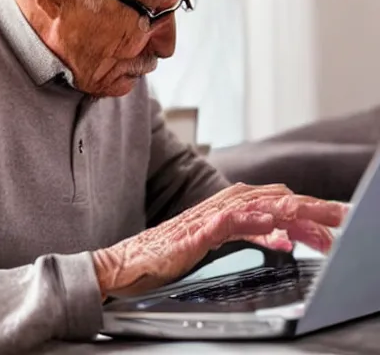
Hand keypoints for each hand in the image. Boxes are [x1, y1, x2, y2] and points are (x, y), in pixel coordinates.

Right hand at [92, 183, 346, 297]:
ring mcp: (201, 221)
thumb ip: (243, 233)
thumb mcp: (211, 242)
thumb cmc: (163, 255)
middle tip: (339, 217)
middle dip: (306, 206)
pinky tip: (269, 227)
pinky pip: (222, 226)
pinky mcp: (189, 237)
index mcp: (221, 210)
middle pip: (266, 198)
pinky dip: (247, 223)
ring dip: (286, 211)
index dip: (300, 208)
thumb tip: (279, 236)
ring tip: (315, 220)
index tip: (328, 223)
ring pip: (250, 206)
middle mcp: (214, 209)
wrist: (124, 264)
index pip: (267, 199)